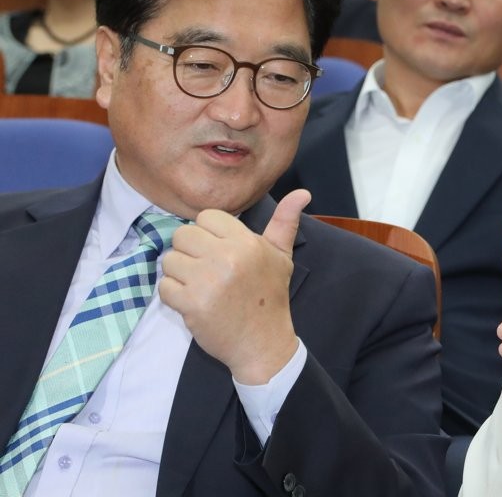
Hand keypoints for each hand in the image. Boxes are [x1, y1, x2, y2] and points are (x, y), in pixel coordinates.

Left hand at [160, 189, 309, 384]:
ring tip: (199, 286)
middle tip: (207, 271)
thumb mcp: (281, 256)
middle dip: (190, 252)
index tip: (219, 252)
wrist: (263, 343)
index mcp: (246, 243)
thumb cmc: (270, 297)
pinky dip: (173, 295)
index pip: (206, 217)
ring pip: (169, 260)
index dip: (208, 234)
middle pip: (183, 235)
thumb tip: (303, 193)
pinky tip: (193, 302)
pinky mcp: (191, 304)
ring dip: (179, 274)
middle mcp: (226, 257)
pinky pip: (164, 286)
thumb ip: (286, 222)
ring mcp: (207, 281)